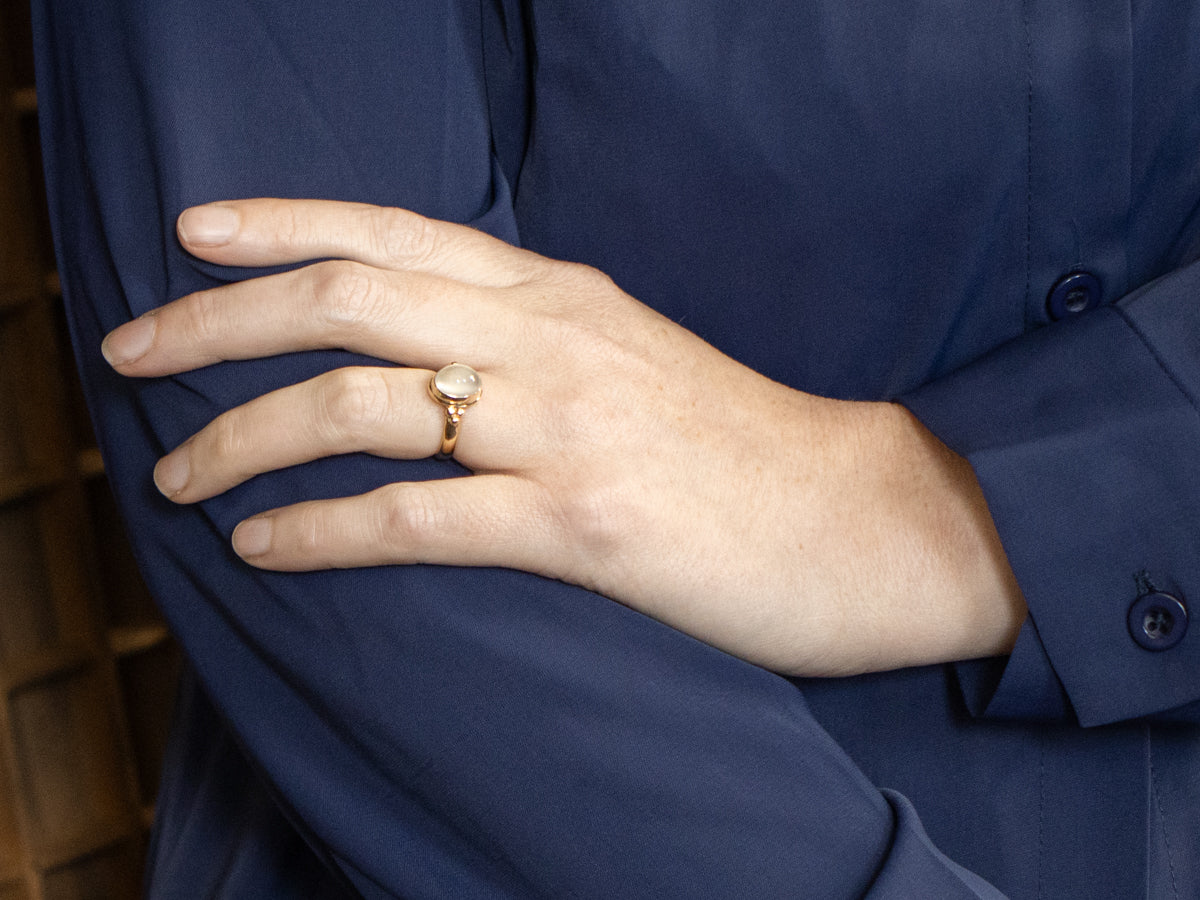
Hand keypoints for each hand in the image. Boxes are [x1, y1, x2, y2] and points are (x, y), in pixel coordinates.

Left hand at [102, 199, 1025, 675]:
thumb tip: (436, 352)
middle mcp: (552, 339)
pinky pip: (417, 518)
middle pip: (347, 298)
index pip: (394, 229)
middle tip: (129, 352)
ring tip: (176, 478)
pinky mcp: (584, 522)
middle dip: (216, 321)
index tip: (191, 235)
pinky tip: (262, 547)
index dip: (280, 223)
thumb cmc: (745, 446)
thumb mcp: (633, 356)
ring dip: (242, 439)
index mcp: (563, 293)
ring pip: (360, 406)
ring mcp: (565, 427)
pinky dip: (320, 533)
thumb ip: (536, 336)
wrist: (862, 517)